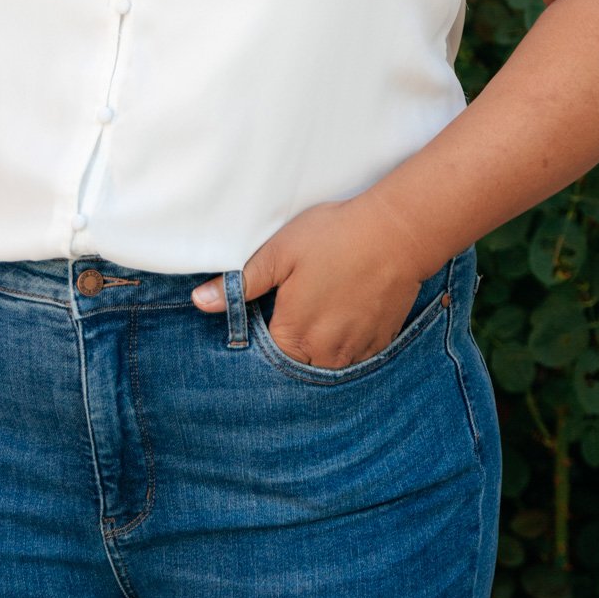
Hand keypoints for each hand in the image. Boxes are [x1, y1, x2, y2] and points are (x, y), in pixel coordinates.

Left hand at [191, 198, 426, 368]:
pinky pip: (353, 356)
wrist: (398, 233)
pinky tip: (346, 310)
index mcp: (294, 336)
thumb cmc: (335, 237)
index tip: (265, 313)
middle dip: (289, 344)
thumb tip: (200, 302)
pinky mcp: (380, 344)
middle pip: (295, 364)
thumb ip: (241, 284)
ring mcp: (356, 353)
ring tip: (322, 306)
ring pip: (325, 363)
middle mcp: (325, 355)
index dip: (258, 336)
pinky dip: (345, 341)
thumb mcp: (279, 253)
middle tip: (296, 305)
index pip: (263, 357)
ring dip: (318, 345)